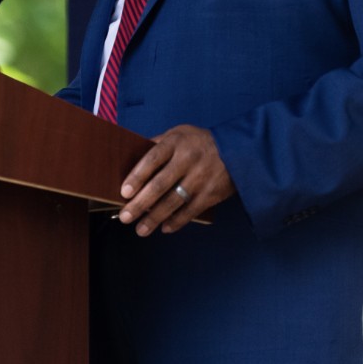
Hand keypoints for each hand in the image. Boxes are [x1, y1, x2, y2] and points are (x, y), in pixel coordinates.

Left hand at [118, 125, 234, 236]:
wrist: (238, 149)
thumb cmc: (199, 142)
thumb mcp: (179, 133)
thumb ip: (157, 144)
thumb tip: (132, 159)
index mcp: (176, 142)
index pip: (152, 159)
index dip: (137, 176)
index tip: (124, 192)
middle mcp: (187, 160)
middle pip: (160, 184)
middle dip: (140, 203)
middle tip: (125, 216)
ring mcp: (200, 178)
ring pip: (173, 202)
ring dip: (155, 218)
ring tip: (140, 230)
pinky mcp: (211, 194)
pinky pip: (190, 211)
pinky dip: (176, 222)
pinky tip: (164, 228)